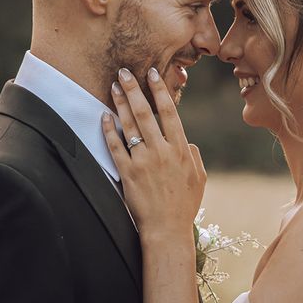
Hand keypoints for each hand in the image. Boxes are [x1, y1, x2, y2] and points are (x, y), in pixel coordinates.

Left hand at [102, 67, 205, 242]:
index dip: (160, 90)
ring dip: (121, 103)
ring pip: (130, 126)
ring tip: (113, 87)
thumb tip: (186, 142)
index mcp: (180, 149)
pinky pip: (116, 147)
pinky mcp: (128, 173)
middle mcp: (162, 151)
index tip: (152, 73)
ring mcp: (143, 162)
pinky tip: (103, 117)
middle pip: (146, 113)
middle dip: (134, 89)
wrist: (167, 230)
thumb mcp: (199, 178)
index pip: (169, 112)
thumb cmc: (184, 206)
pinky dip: (109, 130)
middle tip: (124, 71)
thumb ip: (194, 156)